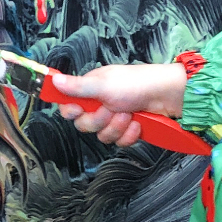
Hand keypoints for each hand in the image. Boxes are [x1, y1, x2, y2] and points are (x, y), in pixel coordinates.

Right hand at [50, 62, 187, 146]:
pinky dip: (129, 134)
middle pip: (84, 125)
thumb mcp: (103, 84)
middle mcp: (100, 104)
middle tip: (112, 108)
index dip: (73, 112)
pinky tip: (137, 123)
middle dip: (100, 120)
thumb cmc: (137, 84)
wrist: (168, 96)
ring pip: (102, 136)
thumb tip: (53, 80)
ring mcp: (114, 118)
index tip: (80, 110)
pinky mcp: (127, 129)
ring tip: (129, 114)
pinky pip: (119, 142)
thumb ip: (77, 87)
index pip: (69, 107)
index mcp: (91, 90)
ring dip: (117, 126)